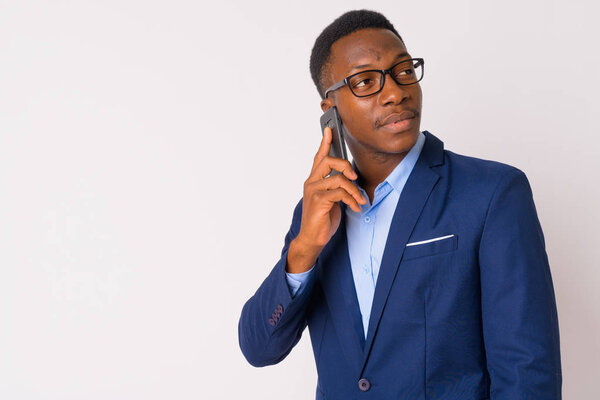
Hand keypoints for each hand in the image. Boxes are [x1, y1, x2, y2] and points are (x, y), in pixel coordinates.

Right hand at [286, 127, 366, 272]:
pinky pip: (340, 193)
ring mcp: (313, 191)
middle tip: (355, 177)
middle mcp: (311, 182)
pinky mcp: (318, 201)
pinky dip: (352, 200)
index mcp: (313, 180)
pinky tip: (356, 208)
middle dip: (346, 165)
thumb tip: (349, 179)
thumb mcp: (332, 200)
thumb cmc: (322, 220)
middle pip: (328, 161)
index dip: (325, 142)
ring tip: (360, 201)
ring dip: (354, 190)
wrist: (312, 239)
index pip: (319, 157)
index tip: (330, 129)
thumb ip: (336, 187)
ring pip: (338, 178)